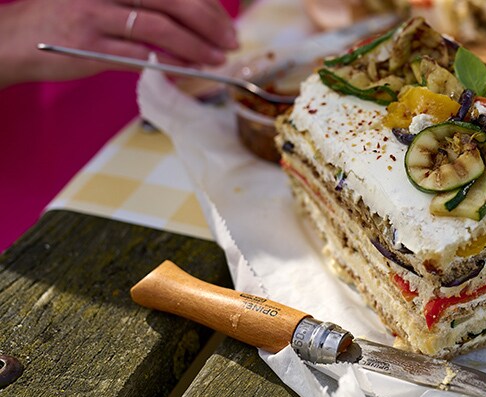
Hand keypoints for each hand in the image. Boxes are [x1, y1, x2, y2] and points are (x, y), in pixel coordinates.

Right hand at [0, 0, 238, 87]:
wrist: (10, 39)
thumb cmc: (64, 19)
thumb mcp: (103, 0)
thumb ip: (142, 5)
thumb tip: (193, 18)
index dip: (205, 4)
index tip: (226, 22)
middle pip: (172, 0)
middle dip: (209, 23)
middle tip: (231, 41)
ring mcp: (94, 15)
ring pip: (159, 28)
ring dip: (195, 46)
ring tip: (216, 58)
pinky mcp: (87, 46)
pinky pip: (138, 55)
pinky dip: (168, 62)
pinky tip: (188, 68)